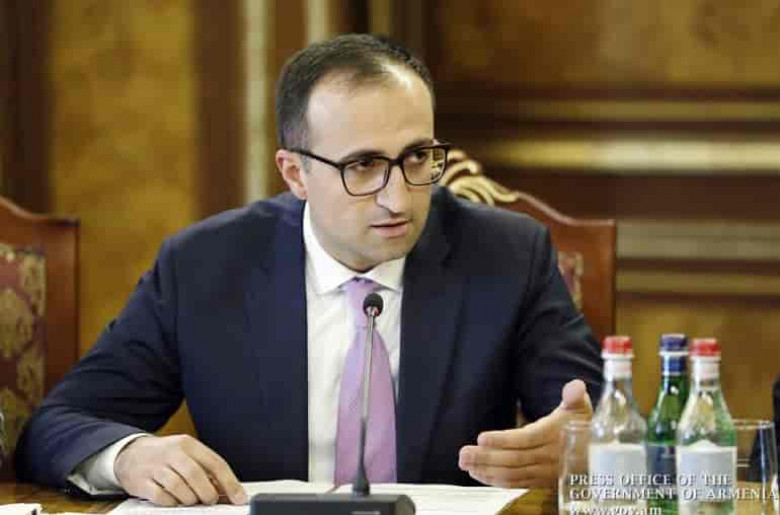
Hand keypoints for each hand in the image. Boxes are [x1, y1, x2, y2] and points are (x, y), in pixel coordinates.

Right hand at [114, 434, 247, 505]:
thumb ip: (205, 469)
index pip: (215, 463)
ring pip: (179, 488)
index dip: (230, 483)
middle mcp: (172, 452)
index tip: (239, 498)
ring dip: (190, 499)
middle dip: (207, 493)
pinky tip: (174, 500)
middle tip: (210, 500)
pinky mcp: (142, 482)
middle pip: (196, 475)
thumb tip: (227, 490)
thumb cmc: (165, 456)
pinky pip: (162, 497)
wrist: (129, 454)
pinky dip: (172, 502)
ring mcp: (156, 467)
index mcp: (188, 444)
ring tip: (191, 500)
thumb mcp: (186, 455)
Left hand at [458, 379, 592, 487]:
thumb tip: (576, 386)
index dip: (503, 440)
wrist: (597, 454)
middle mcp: (548, 457)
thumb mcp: (581, 407)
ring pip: (512, 474)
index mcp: (554, 435)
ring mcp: (543, 472)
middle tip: (463, 453)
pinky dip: (495, 480)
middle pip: (514, 460)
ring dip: (486, 470)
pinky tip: (477, 474)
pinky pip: (515, 483)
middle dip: (486, 457)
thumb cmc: (582, 425)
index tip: (481, 437)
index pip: (526, 439)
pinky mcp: (539, 481)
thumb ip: (575, 396)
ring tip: (464, 463)